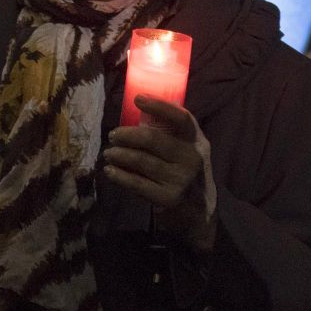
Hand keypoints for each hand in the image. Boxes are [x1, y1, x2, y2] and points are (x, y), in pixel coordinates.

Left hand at [103, 95, 216, 251]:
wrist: (201, 211)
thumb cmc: (187, 171)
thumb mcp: (189, 149)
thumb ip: (174, 132)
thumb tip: (142, 109)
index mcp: (197, 141)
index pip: (181, 118)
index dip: (160, 106)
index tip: (138, 99)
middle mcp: (191, 158)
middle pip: (153, 139)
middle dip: (127, 134)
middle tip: (113, 135)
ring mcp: (180, 179)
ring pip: (141, 160)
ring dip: (119, 154)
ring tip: (109, 153)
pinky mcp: (168, 198)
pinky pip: (137, 183)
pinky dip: (119, 175)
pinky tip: (110, 170)